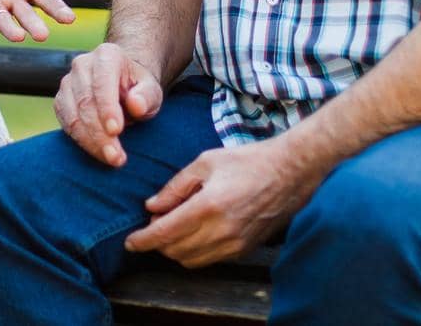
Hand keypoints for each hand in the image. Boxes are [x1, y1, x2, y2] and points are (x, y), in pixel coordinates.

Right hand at [53, 42, 162, 166]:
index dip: (107, 108)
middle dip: (100, 133)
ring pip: (73, 115)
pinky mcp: (60, 101)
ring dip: (91, 141)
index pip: (103, 82)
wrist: (123, 89)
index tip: (117, 131)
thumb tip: (136, 105)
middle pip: (86, 102)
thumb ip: (147, 96)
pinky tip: (98, 152)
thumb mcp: (152, 91)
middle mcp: (82, 64)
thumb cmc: (139, 90)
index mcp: (106, 55)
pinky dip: (81, 141)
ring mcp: (68, 82)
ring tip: (112, 158)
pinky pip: (66, 123)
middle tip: (117, 156)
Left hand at [124, 137, 323, 268]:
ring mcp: (234, 244)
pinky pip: (209, 260)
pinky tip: (194, 233)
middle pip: (174, 250)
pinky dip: (194, 252)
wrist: (289, 172)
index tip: (130, 241)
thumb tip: (152, 206)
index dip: (143, 240)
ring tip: (173, 226)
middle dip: (157, 242)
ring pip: (190, 260)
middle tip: (155, 221)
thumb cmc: (248, 161)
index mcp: (208, 206)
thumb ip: (176, 186)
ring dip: (175, 249)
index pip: (165, 233)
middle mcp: (221, 231)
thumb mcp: (206, 162)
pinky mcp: (244, 250)